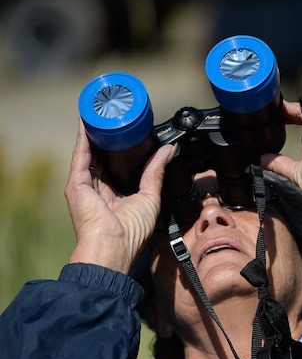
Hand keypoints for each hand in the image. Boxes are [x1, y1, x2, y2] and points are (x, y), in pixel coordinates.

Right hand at [65, 121, 174, 272]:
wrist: (114, 246)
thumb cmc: (131, 232)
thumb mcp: (150, 196)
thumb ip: (155, 172)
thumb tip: (167, 151)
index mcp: (113, 195)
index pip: (115, 167)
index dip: (119, 149)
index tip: (126, 132)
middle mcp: (97, 190)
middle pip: (100, 157)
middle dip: (105, 138)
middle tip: (112, 116)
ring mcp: (84, 186)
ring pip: (88, 153)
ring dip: (92, 134)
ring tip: (99, 113)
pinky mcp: (76, 184)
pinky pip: (80, 156)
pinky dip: (82, 139)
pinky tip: (87, 123)